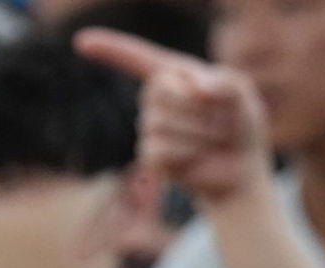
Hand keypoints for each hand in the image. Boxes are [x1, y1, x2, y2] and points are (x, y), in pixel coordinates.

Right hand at [75, 28, 271, 205]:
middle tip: (216, 119)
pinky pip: (158, 151)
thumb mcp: (244, 95)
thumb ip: (225, 82)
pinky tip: (196, 158)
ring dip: (195, 134)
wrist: (239, 169)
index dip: (109, 49)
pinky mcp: (150, 158)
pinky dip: (186, 155)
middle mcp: (157, 100)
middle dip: (193, 106)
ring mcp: (150, 129)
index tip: (81, 41)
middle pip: (156, 91)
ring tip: (210, 140)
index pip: (137, 58)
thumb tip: (196, 89)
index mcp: (175, 75)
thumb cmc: (241, 125)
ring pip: (159, 124)